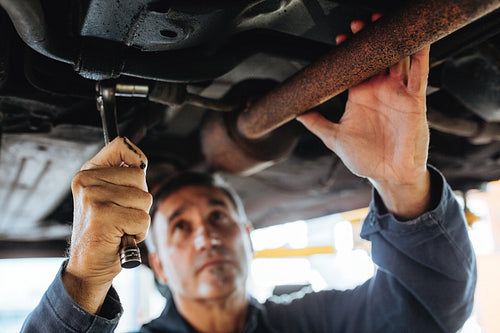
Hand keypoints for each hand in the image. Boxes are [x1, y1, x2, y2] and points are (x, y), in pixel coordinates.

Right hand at [63, 137, 151, 313]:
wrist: (88, 266)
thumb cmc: (104, 232)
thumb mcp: (110, 197)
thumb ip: (122, 176)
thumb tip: (141, 162)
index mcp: (88, 172)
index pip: (121, 145)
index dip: (137, 158)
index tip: (137, 174)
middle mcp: (86, 181)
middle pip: (140, 177)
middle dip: (140, 201)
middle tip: (121, 216)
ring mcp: (92, 197)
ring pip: (144, 199)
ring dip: (139, 218)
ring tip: (120, 227)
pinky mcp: (102, 215)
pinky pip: (142, 219)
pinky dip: (138, 232)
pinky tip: (120, 237)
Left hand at [297, 15, 430, 218]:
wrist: (389, 176)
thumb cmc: (365, 159)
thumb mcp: (335, 139)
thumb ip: (317, 124)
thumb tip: (296, 112)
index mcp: (360, 96)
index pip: (355, 67)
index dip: (349, 51)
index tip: (340, 38)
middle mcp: (379, 91)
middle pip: (376, 57)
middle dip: (369, 38)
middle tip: (359, 23)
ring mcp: (398, 93)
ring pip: (397, 59)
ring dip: (392, 40)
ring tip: (382, 22)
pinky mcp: (414, 101)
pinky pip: (419, 75)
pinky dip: (420, 56)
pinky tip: (418, 40)